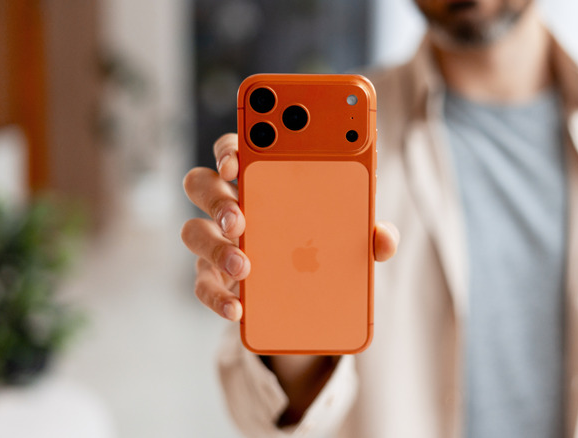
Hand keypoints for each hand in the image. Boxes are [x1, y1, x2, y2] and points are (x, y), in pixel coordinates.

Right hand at [180, 133, 399, 320]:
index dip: (229, 149)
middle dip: (216, 197)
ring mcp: (219, 240)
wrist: (314, 295)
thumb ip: (371, 233)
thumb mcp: (355, 236)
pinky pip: (203, 285)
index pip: (236, 149)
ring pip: (193, 232)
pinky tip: (239, 308)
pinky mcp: (216, 278)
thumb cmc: (330, 243)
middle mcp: (233, 202)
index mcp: (263, 176)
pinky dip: (218, 297)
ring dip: (215, 247)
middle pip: (202, 184)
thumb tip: (384, 239)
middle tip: (240, 219)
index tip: (236, 161)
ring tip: (243, 266)